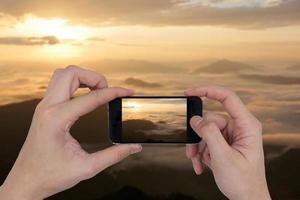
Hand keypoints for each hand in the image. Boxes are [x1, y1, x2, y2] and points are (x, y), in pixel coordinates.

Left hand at [0, 66, 141, 199]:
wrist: (27, 181)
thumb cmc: (50, 175)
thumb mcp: (87, 167)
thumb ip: (114, 155)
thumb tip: (133, 147)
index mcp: (57, 120)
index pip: (91, 97)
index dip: (114, 93)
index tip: (126, 92)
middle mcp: (47, 108)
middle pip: (71, 73)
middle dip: (94, 77)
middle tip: (108, 90)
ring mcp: (43, 107)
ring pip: (63, 74)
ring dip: (83, 77)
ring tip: (97, 89)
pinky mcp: (44, 109)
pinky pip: (58, 85)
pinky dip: (75, 83)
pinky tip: (85, 94)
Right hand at [185, 86, 270, 199]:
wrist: (246, 199)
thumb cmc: (244, 181)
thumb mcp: (223, 157)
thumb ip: (209, 134)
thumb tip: (196, 119)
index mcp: (247, 126)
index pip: (227, 98)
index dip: (208, 91)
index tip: (190, 92)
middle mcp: (239, 128)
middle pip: (210, 120)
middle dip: (198, 135)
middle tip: (191, 150)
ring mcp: (231, 136)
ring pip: (205, 131)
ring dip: (197, 147)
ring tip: (196, 161)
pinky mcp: (224, 144)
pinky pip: (206, 141)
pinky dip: (200, 152)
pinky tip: (200, 164)